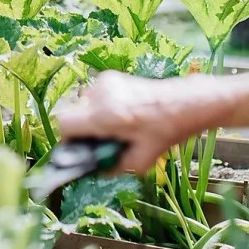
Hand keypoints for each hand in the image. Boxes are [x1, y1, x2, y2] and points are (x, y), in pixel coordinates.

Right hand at [54, 71, 224, 173]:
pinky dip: (100, 106)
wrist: (185, 102)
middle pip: (71, 113)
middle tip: (101, 140)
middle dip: (82, 129)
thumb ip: (112, 168)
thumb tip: (93, 172)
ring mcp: (104, 82)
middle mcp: (100, 94)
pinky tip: (120, 114)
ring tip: (114, 126)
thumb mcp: (141, 160)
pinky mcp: (110, 76)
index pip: (63, 123)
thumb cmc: (166, 132)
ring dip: (91, 117)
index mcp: (105, 115)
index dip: (69, 139)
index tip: (82, 148)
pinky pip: (94, 95)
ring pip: (82, 103)